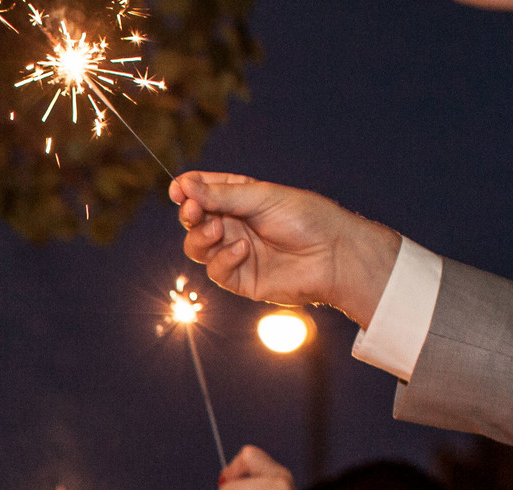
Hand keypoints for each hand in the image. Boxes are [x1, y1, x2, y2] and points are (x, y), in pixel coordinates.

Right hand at [170, 171, 402, 325]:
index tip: (178, 189)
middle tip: (193, 209)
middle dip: (190, 213)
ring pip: (197, 247)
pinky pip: (215, 271)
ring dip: (201, 237)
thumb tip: (183, 186)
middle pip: (195, 220)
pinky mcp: (240, 279)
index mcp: (241, 198)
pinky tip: (243, 249)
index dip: (188, 190)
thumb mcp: (262, 197)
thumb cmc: (306, 219)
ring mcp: (235, 253)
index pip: (204, 191)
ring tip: (218, 230)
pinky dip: (223, 259)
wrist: (334, 256)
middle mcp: (234, 225)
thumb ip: (221, 194)